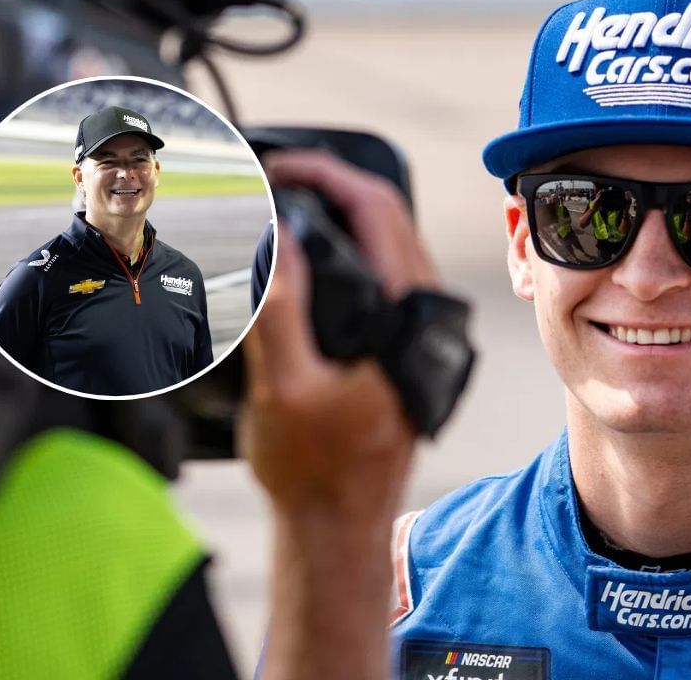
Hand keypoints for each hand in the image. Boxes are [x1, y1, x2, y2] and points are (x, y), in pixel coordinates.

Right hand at [241, 150, 438, 679]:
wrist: (338, 526)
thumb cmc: (314, 469)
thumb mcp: (283, 387)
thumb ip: (281, 308)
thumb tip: (274, 231)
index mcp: (407, 316)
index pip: (377, 209)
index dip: (324, 173)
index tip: (274, 164)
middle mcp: (423, 315)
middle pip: (384, 215)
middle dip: (326, 183)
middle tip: (267, 176)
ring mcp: (416, 328)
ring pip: (384, 241)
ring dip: (334, 213)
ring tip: (277, 202)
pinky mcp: (401, 343)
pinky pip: (378, 272)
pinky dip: (341, 247)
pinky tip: (301, 252)